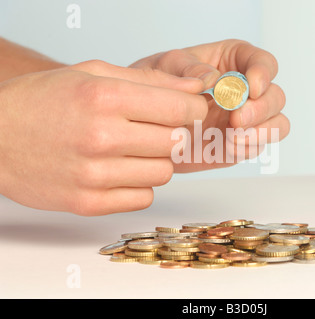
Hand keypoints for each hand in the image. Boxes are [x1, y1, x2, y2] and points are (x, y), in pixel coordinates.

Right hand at [0, 60, 207, 214]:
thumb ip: (150, 80)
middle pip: (176, 142)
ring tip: (132, 149)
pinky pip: (143, 197)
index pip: (180, 108)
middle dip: (174, 134)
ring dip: (156, 160)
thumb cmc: (44, 101)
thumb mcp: (92, 74)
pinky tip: (119, 170)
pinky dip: (139, 184)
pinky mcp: (88, 203)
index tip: (189, 109)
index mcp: (105, 97)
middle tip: (155, 128)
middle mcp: (101, 137)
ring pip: (164, 172)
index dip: (193, 109)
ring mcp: (94, 175)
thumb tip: (196, 87)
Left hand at [130, 39, 289, 172]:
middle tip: (238, 119)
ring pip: (278, 123)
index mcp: (234, 62)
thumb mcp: (165, 67)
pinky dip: (248, 148)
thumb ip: (187, 68)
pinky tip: (228, 147)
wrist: (148, 125)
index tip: (252, 88)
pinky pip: (259, 146)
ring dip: (263, 131)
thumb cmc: (158, 87)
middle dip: (262, 109)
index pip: (263, 63)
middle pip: (276, 96)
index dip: (264, 74)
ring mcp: (247, 118)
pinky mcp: (242, 141)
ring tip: (234, 137)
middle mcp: (246, 90)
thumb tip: (210, 76)